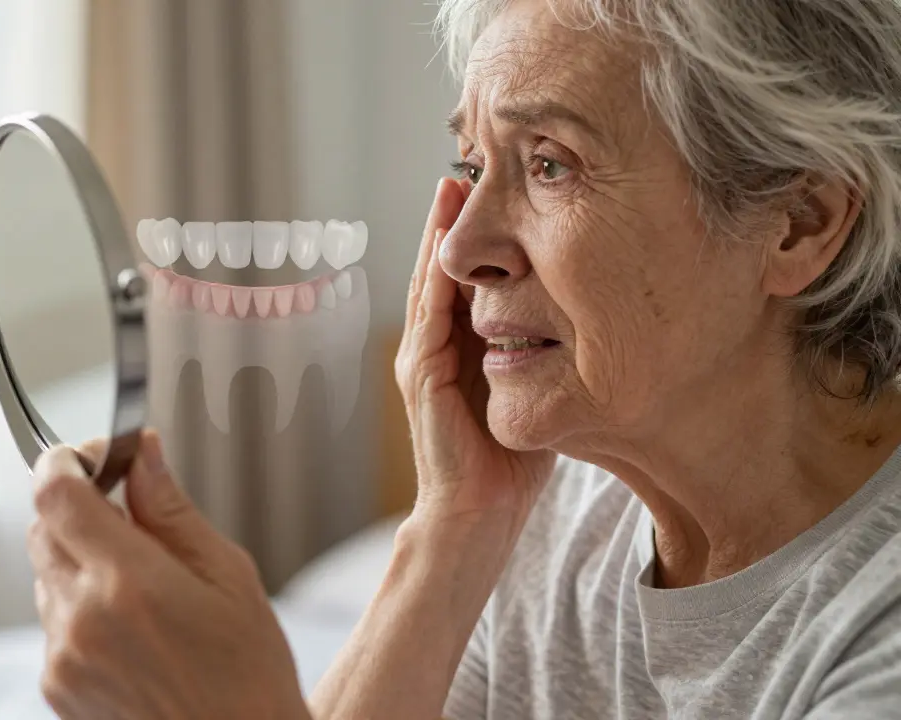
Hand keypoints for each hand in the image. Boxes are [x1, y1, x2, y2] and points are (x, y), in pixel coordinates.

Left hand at [26, 430, 308, 719]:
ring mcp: (63, 658)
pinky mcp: (56, 688)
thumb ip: (170, 510)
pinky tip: (132, 629)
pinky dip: (80, 608)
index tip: (95, 457)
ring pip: (46, 575)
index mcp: (129, 583)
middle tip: (128, 515)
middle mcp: (82, 620)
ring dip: (80, 561)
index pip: (56, 494)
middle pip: (42, 529)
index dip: (68, 461)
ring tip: (142, 587)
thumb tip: (141, 453)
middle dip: (78, 509)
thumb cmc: (248, 674)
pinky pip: (52, 622)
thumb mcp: (227, 576)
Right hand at [395, 177, 556, 529]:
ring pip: (431, 279)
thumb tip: (595, 312)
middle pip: (444, 266)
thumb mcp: (538, 388)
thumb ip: (548, 350)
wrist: (479, 517)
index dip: (480, 232)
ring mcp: (422, 357)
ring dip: (440, 233)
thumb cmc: (513, 464)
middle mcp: (435, 344)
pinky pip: (430, 312)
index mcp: (462, 346)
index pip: (468, 276)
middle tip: (471, 162)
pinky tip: (448, 239)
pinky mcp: (420, 375)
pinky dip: (437, 272)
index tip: (500, 185)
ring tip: (454, 185)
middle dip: (454, 217)